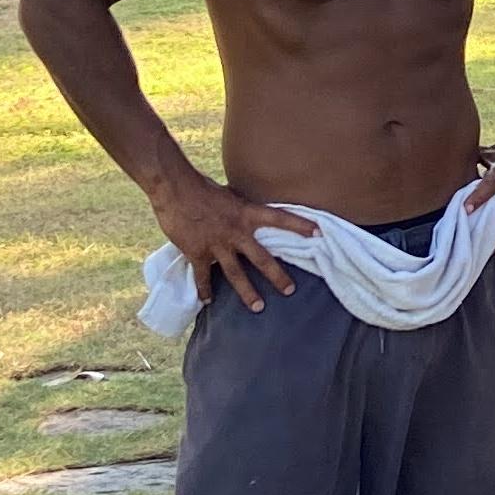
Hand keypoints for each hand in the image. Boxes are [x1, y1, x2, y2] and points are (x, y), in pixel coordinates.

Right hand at [156, 173, 313, 313]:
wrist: (175, 188)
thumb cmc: (202, 187)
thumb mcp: (230, 195)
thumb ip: (241, 209)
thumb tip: (250, 213)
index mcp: (246, 213)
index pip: (280, 218)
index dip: (300, 225)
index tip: (319, 233)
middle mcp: (236, 232)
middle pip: (261, 258)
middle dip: (277, 276)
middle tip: (290, 290)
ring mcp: (217, 245)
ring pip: (236, 274)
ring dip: (248, 293)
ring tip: (258, 307)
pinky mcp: (197, 253)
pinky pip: (203, 277)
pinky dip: (205, 291)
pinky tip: (208, 302)